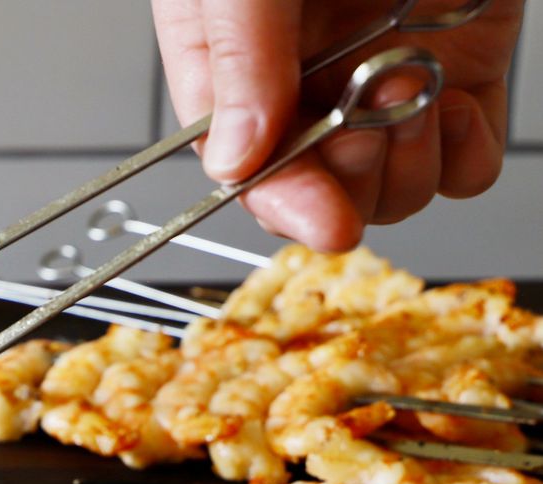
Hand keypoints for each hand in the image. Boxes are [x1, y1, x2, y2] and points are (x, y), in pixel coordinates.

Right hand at [152, 0, 524, 249]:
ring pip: (389, 189)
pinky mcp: (462, 71)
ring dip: (406, 166)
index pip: (244, 168)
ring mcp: (383, 79)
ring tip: (412, 89)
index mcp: (232, 61)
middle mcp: (305, 81)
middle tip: (368, 119)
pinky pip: (461, 165)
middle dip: (348, 178)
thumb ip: (238, 55)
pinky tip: (452, 104)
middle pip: (318, 191)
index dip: (282, 200)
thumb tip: (233, 162)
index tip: (323, 217)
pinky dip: (461, 155)